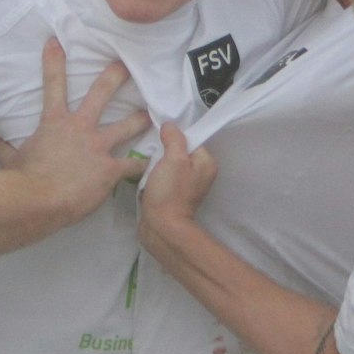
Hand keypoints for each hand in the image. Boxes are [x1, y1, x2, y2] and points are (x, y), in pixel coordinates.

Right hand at [0, 40, 150, 221]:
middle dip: (115, 77)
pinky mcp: (110, 168)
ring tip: (152, 115)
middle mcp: (80, 128)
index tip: (56, 41)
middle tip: (127, 65)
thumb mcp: (10, 161)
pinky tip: (155, 165)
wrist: (38, 200)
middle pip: (101, 94)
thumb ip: (4, 149)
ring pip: (127, 126)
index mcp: (55, 122)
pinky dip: (144, 165)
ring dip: (140, 120)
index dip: (54, 61)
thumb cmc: (23, 180)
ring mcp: (98, 146)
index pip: (53, 85)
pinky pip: (134, 164)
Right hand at [138, 122, 216, 249]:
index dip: (175, 137)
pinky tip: (147, 176)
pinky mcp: (174, 195)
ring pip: (170, 164)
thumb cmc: (170, 192)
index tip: (159, 138)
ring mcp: (187, 186)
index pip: (191, 139)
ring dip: (158, 163)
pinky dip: (155, 175)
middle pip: (180, 151)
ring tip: (147, 164)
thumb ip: (174, 139)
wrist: (161, 227)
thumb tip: (170, 125)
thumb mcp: (174, 159)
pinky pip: (164, 176)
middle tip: (151, 152)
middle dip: (164, 150)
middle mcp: (201, 174)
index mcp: (206, 163)